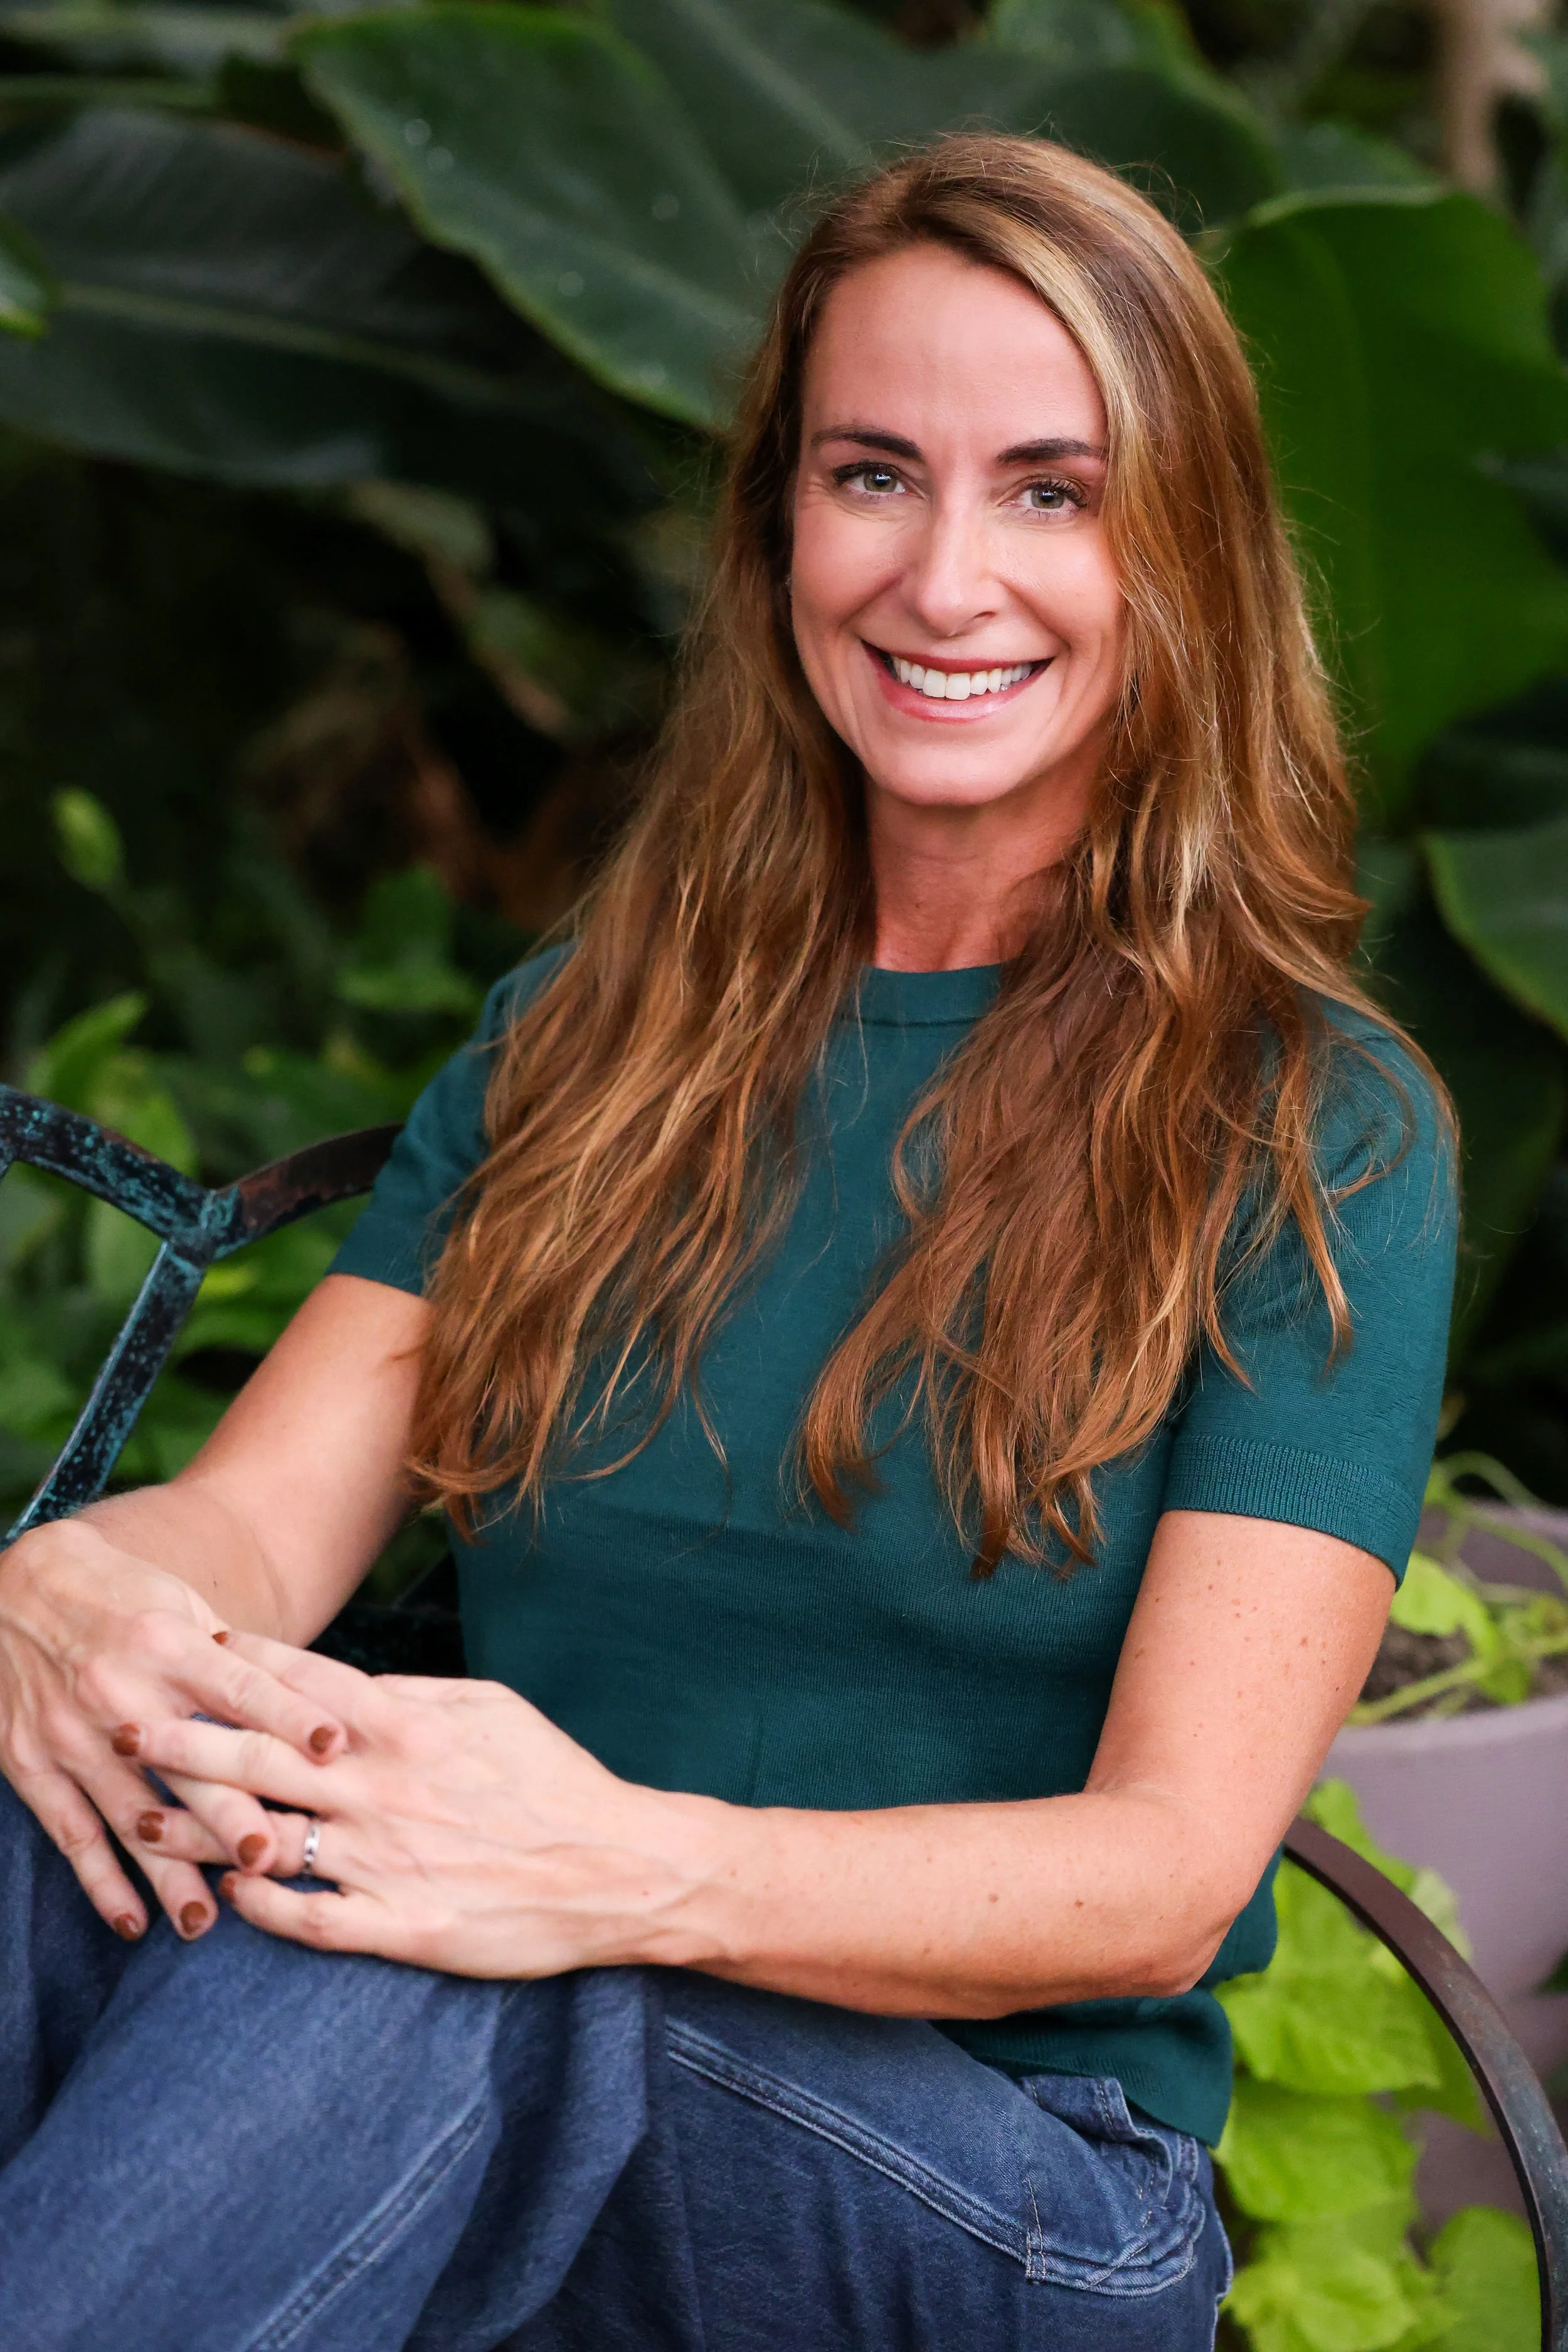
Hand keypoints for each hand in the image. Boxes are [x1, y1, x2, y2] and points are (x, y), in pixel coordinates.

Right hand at [0, 1518, 347, 1942]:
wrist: (14, 1590)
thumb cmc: (121, 1596)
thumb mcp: (181, 1605)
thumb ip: (236, 1661)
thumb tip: (312, 1705)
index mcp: (168, 1643)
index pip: (239, 1687)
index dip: (288, 1715)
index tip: (334, 1746)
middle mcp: (121, 1691)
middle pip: (187, 1764)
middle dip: (228, 1814)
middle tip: (272, 1860)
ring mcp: (72, 1733)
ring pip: (130, 1815)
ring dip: (168, 1872)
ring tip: (205, 1921)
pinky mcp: (32, 1763)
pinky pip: (72, 1833)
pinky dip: (101, 1882)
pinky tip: (134, 1921)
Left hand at [113, 1633, 712, 1977]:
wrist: (616, 1869)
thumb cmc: (553, 1780)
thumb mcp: (491, 1707)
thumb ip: (413, 1693)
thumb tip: (348, 1684)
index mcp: (408, 1726)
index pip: (301, 1687)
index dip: (235, 1668)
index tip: (182, 1652)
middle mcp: (386, 1787)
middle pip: (261, 1756)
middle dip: (185, 1737)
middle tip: (123, 1722)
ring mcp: (390, 1859)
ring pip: (270, 1838)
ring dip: (198, 1827)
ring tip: (141, 1814)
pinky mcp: (403, 1925)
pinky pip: (310, 1919)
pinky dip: (261, 1906)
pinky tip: (226, 1895)